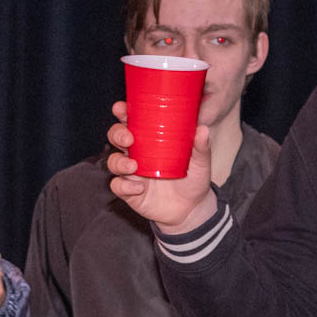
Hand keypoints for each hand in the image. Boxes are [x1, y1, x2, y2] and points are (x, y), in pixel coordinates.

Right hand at [106, 100, 217, 232]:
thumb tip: (203, 129)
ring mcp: (132, 173)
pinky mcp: (130, 192)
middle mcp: (137, 153)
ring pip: (114, 161)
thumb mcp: (200, 162)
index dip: (123, 112)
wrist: (191, 209)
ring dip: (119, 162)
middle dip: (117, 134)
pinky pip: (118, 186)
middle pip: (116, 137)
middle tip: (129, 139)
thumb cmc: (193, 179)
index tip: (121, 108)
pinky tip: (139, 188)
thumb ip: (200, 147)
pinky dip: (124, 186)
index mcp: (150, 140)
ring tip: (133, 166)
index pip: (132, 121)